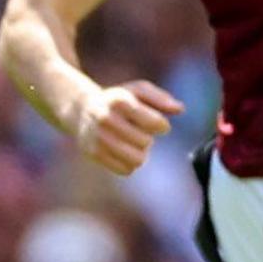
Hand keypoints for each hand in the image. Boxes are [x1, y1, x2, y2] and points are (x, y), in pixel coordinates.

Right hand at [70, 78, 184, 174]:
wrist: (81, 110)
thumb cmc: (118, 100)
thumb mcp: (138, 90)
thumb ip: (161, 98)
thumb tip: (180, 109)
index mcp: (120, 101)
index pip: (154, 123)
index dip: (161, 126)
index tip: (159, 124)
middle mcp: (106, 119)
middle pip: (146, 143)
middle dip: (147, 138)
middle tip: (139, 131)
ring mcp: (98, 138)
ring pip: (136, 160)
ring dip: (141, 153)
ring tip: (134, 143)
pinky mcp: (94, 154)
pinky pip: (125, 170)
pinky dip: (130, 163)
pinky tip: (124, 152)